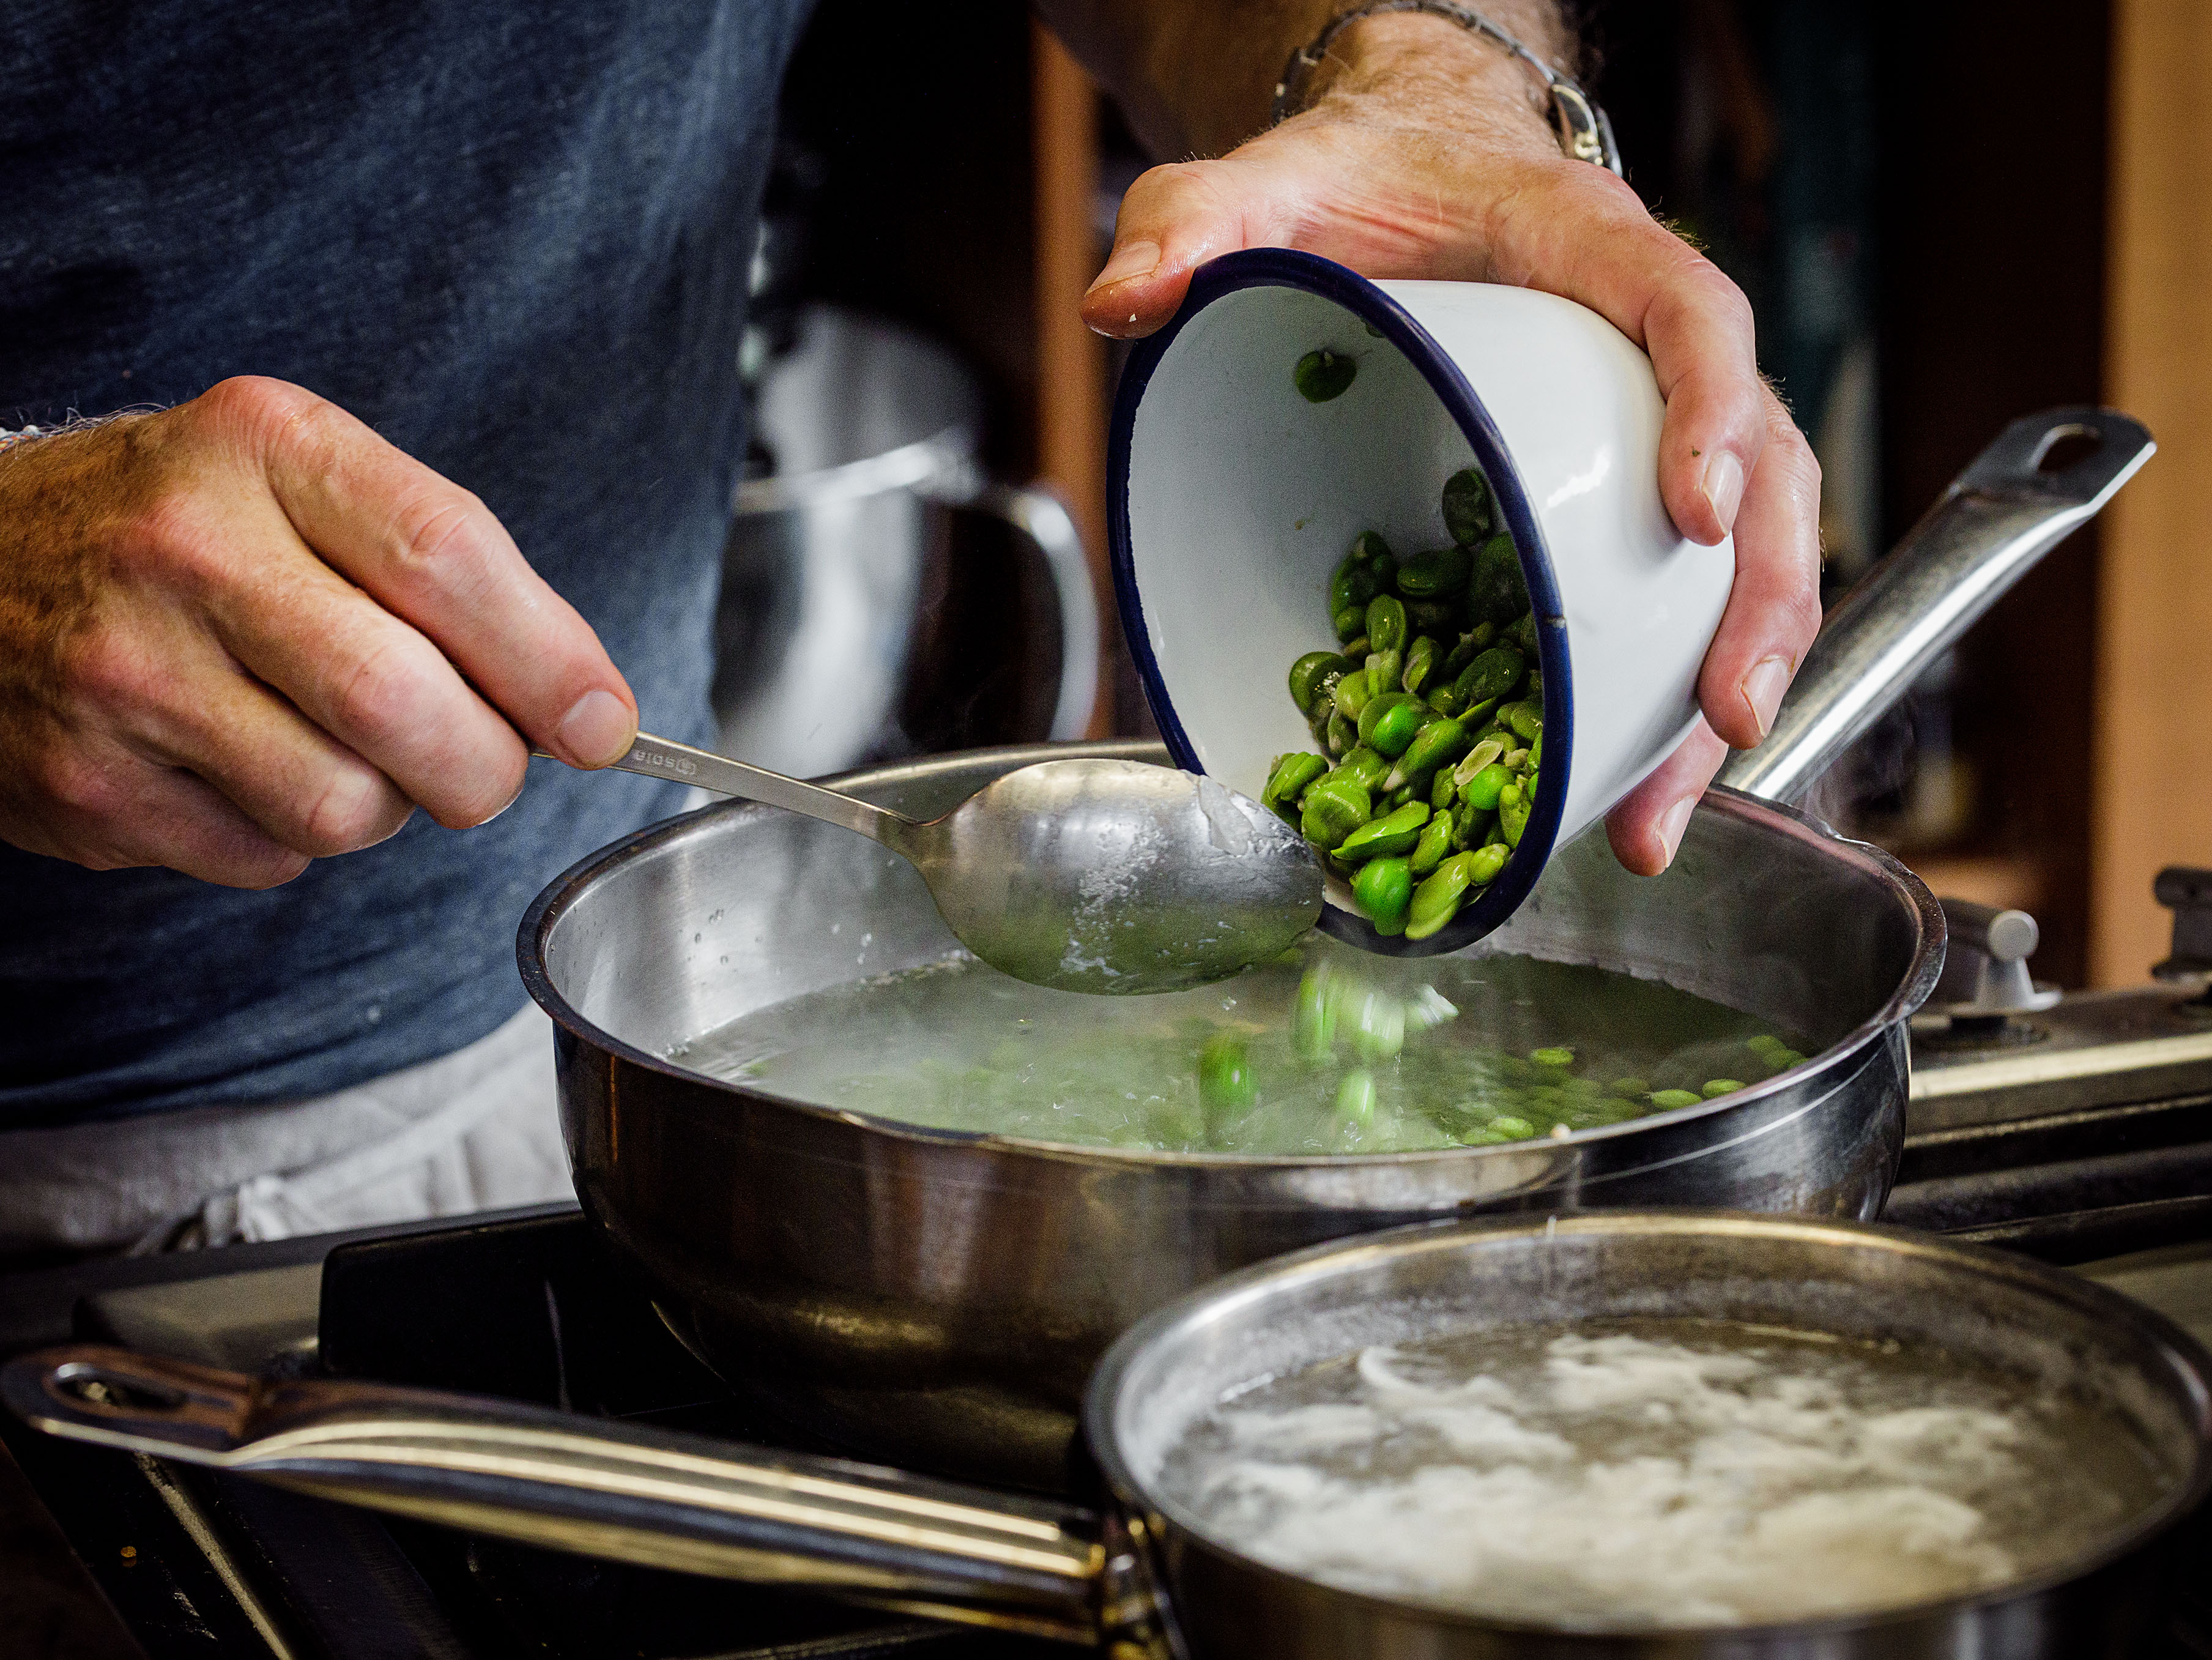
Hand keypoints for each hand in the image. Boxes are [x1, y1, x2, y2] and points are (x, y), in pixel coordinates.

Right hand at [0, 376, 639, 887]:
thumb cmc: (178, 524)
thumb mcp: (302, 480)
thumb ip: (449, 569)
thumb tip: (585, 705)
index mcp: (265, 449)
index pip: (449, 560)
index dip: (551, 662)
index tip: (603, 722)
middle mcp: (188, 551)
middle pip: (407, 706)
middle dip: (485, 765)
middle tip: (486, 761)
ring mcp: (127, 674)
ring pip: (345, 807)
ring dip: (384, 806)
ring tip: (340, 746)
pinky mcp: (92, 786)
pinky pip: (269, 858)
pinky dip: (290, 836)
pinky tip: (246, 766)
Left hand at [1080, 12, 1821, 874]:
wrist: (1403, 176)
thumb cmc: (1361, 178)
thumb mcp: (1261, 183)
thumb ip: (1192, 220)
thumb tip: (1122, 303)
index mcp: (1590, 250)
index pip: (1689, 315)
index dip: (1711, 411)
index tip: (1695, 515)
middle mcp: (1644, 348)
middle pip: (1764, 468)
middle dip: (1757, 602)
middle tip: (1725, 713)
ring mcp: (1644, 432)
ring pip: (1738, 558)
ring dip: (1712, 691)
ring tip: (1657, 815)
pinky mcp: (1608, 500)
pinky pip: (1665, 597)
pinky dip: (1650, 700)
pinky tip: (1616, 792)